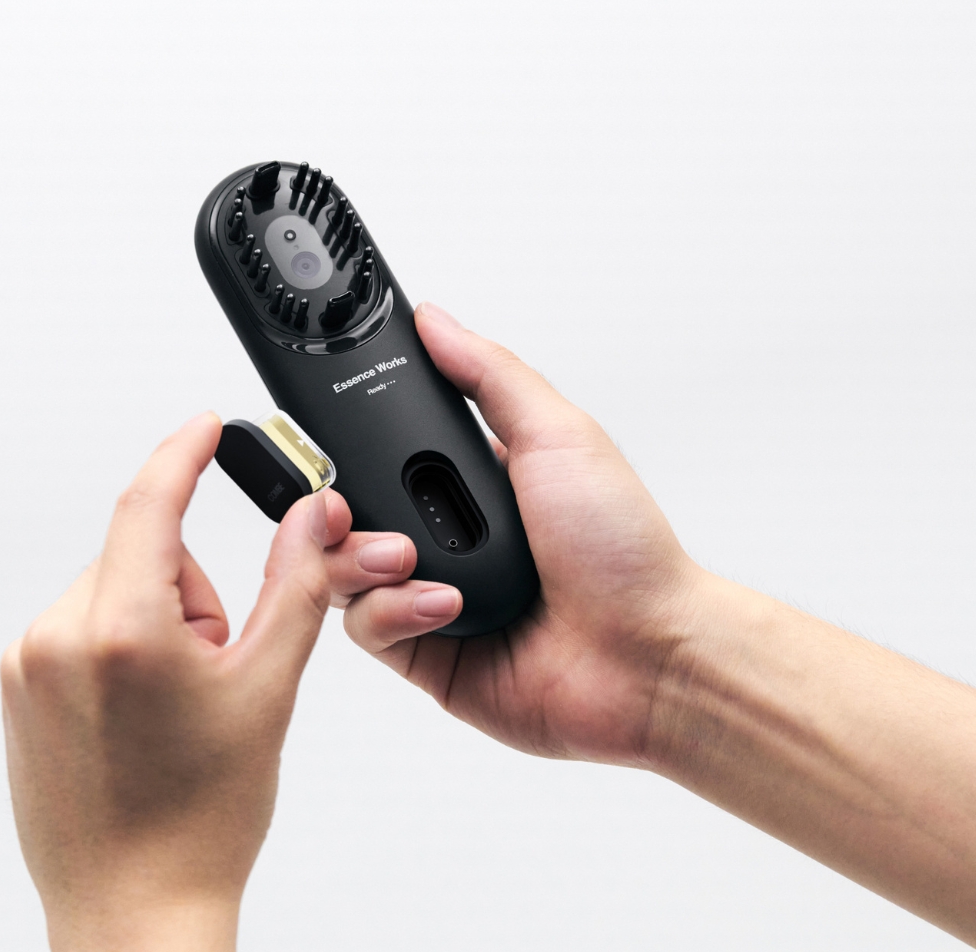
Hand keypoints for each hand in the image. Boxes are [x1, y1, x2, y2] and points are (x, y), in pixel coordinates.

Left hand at [1, 413, 371, 951]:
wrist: (134, 909)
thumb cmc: (199, 820)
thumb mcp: (267, 688)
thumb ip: (294, 585)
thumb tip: (313, 515)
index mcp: (122, 630)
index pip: (149, 502)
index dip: (183, 451)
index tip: (204, 424)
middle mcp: (57, 637)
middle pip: (142, 558)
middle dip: (189, 594)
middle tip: (214, 673)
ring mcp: (28, 665)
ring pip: (113, 593)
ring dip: (154, 624)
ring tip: (173, 711)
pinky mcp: (16, 689)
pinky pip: (79, 629)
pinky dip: (118, 649)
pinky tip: (137, 719)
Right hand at [334, 302, 699, 764]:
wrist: (649, 654)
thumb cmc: (624, 550)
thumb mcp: (558, 436)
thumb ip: (489, 375)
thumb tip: (435, 321)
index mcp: (474, 483)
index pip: (383, 453)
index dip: (349, 447)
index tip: (326, 439)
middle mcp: (449, 539)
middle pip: (349, 513)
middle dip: (338, 508)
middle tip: (352, 506)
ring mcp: (432, 597)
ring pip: (343, 570)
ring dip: (362, 560)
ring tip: (408, 558)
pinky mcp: (426, 655)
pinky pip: (366, 628)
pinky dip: (392, 611)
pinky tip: (443, 606)